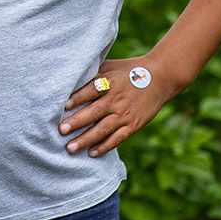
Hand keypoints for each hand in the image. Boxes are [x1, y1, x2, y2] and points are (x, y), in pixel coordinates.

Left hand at [58, 57, 177, 157]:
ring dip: (85, 139)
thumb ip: (92, 73)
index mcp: (109, 82)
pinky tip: (91, 153)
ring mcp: (125, 114)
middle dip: (75, 122)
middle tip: (60, 131)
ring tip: (70, 148)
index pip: (88, 92)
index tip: (61, 107)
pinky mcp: (134, 125)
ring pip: (102, 129)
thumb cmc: (128, 70)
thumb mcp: (109, 66)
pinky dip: (104, 147)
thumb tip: (68, 78)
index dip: (75, 99)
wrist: (160, 78)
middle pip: (93, 113)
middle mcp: (116, 99)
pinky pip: (117, 138)